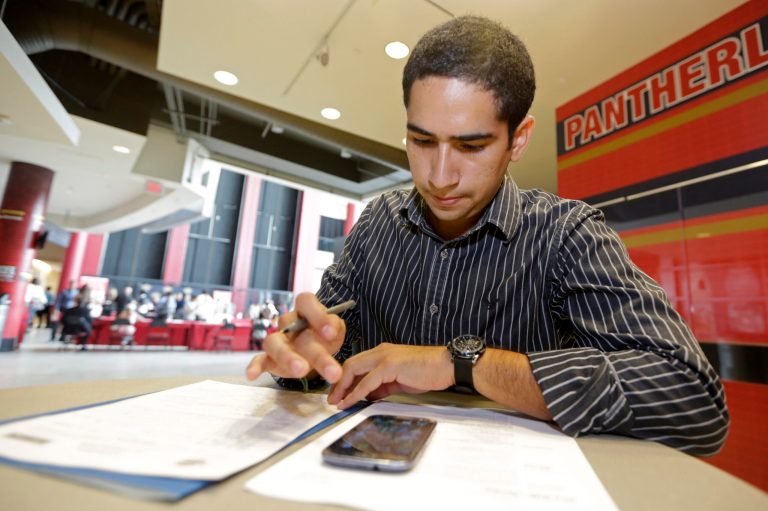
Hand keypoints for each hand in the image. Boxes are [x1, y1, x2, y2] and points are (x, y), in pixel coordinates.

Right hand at [245, 293, 345, 382]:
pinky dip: (254, 366)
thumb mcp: (335, 329)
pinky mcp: (270, 358)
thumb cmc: (324, 336)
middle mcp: (288, 322)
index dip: (317, 315)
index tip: (330, 333)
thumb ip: (335, 326)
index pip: (305, 302)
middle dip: (314, 350)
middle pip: (292, 327)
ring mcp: (278, 340)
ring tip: (302, 371)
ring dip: (288, 357)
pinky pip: (259, 359)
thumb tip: (331, 329)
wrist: (315, 351)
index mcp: (305, 310)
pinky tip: (252, 375)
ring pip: (275, 344)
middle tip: (329, 370)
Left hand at [328, 343, 453, 408]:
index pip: (356, 363)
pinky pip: (366, 381)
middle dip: (337, 383)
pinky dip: (356, 392)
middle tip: (331, 399)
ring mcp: (384, 357)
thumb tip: (369, 396)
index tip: (338, 393)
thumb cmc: (428, 372)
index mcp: (383, 352)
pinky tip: (350, 401)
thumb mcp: (400, 380)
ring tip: (336, 402)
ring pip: (354, 370)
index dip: (344, 379)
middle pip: (350, 365)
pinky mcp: (390, 366)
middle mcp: (380, 351)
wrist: (447, 366)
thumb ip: (383, 386)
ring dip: (342, 388)